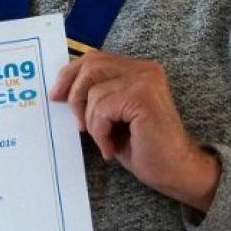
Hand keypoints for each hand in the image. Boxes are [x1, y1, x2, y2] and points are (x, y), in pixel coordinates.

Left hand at [51, 51, 220, 212]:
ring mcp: (146, 81)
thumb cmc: (141, 146)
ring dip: (91, 122)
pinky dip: (99, 131)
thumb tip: (60, 88)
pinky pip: (102, 108)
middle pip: (91, 67)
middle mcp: (144, 69)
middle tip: (78, 125)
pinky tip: (110, 147)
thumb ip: (94, 94)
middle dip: (75, 96)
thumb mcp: (111, 114)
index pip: (94, 59)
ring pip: (94, 92)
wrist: (175, 171)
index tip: (56, 95)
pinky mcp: (143, 98)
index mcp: (137, 69)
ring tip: (103, 140)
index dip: (69, 74)